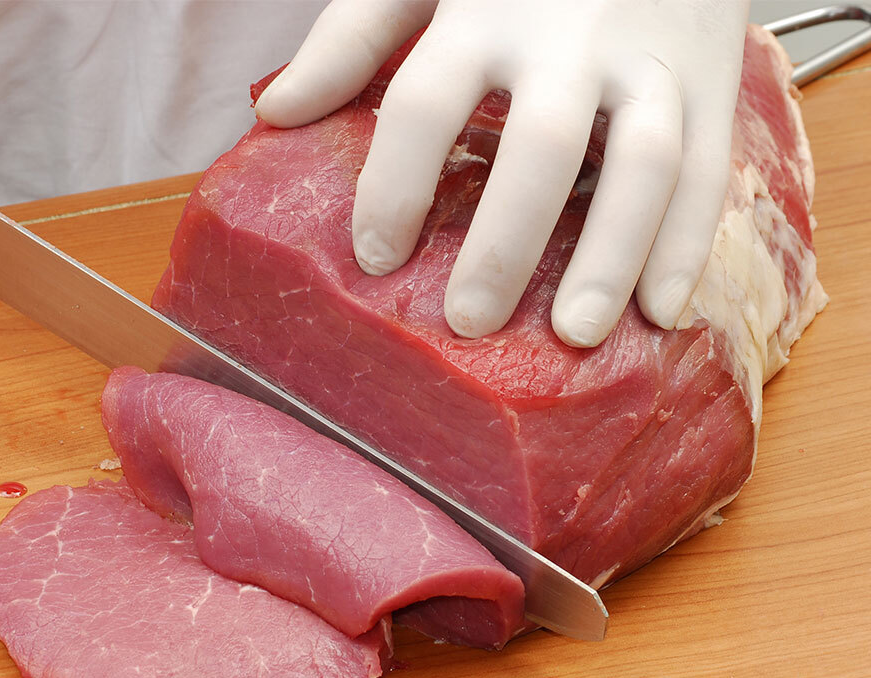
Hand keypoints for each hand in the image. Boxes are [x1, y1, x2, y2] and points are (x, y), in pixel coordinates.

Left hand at [255, 0, 749, 346]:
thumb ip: (353, 36)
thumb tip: (275, 111)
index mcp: (486, 8)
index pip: (426, 103)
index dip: (394, 184)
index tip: (376, 258)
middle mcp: (573, 36)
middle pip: (541, 145)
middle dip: (506, 240)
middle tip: (470, 321)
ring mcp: (652, 60)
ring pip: (644, 164)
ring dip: (612, 255)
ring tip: (576, 334)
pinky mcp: (712, 81)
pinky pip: (712, 169)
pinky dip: (692, 244)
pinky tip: (662, 312)